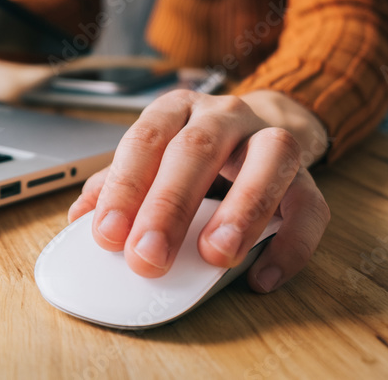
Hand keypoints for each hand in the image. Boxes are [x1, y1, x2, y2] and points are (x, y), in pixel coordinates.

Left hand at [68, 89, 329, 292]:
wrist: (270, 126)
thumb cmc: (199, 152)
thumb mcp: (154, 157)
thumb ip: (117, 185)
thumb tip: (79, 222)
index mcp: (177, 110)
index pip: (145, 141)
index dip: (124, 187)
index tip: (108, 235)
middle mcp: (224, 116)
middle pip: (195, 150)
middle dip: (169, 206)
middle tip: (148, 256)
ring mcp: (272, 139)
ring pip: (266, 162)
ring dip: (241, 211)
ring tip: (215, 256)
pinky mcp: (309, 176)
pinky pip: (309, 207)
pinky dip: (290, 246)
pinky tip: (262, 275)